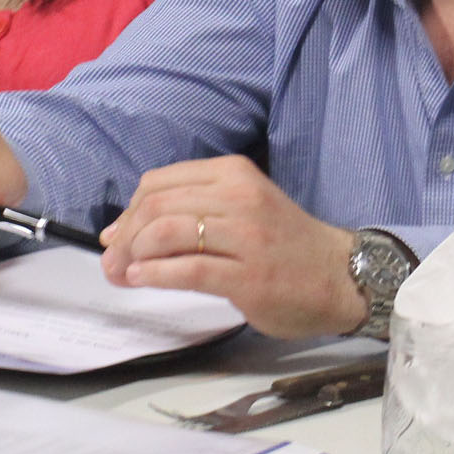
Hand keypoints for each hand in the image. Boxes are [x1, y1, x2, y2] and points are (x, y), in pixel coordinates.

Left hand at [99, 156, 367, 337]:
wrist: (341, 276)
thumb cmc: (286, 246)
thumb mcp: (243, 206)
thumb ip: (192, 210)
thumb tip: (122, 231)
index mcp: (234, 173)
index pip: (159, 182)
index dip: (127, 212)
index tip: (115, 237)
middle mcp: (240, 197)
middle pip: (158, 206)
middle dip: (124, 236)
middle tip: (112, 262)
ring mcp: (246, 236)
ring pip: (168, 232)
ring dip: (134, 255)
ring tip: (123, 274)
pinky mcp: (249, 275)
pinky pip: (188, 269)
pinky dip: (155, 274)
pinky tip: (142, 279)